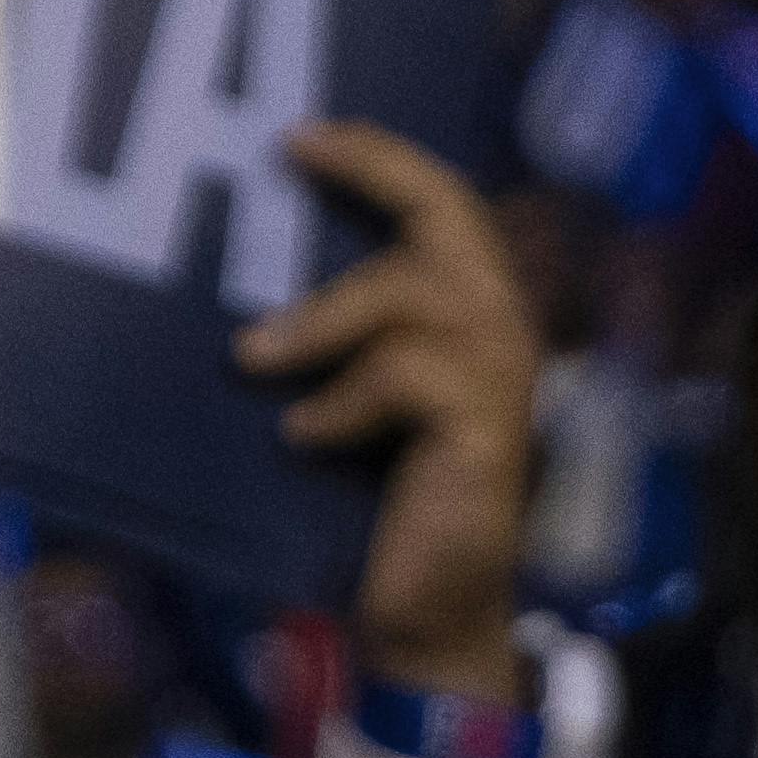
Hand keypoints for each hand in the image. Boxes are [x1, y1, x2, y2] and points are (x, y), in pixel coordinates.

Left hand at [238, 121, 541, 707]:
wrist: (427, 618)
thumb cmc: (386, 512)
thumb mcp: (360, 398)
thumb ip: (346, 335)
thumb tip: (252, 268)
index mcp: (476, 321)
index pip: (448, 208)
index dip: (382, 160)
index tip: (301, 139)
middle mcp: (504, 339)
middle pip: (449, 217)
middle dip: (375, 172)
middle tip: (294, 151)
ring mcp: (502, 388)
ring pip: (412, 297)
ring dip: (322, 320)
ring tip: (255, 360)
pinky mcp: (484, 439)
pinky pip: (403, 379)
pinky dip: (341, 403)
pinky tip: (304, 438)